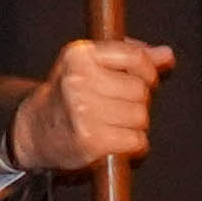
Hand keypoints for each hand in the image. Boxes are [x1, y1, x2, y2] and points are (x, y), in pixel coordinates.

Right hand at [12, 37, 174, 173]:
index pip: (135, 57)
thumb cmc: (67, 96)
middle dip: (137, 102)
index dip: (149, 72)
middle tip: (118, 109)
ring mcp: (83, 111)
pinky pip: (136, 141)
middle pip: (140, 90)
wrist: (34, 132)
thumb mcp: (90, 65)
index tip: (146, 81)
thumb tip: (166, 55)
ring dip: (136, 125)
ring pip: (140, 116)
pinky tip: (117, 142)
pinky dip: (135, 145)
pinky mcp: (90, 140)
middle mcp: (79, 80)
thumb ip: (129, 56)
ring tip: (114, 125)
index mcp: (80, 55)